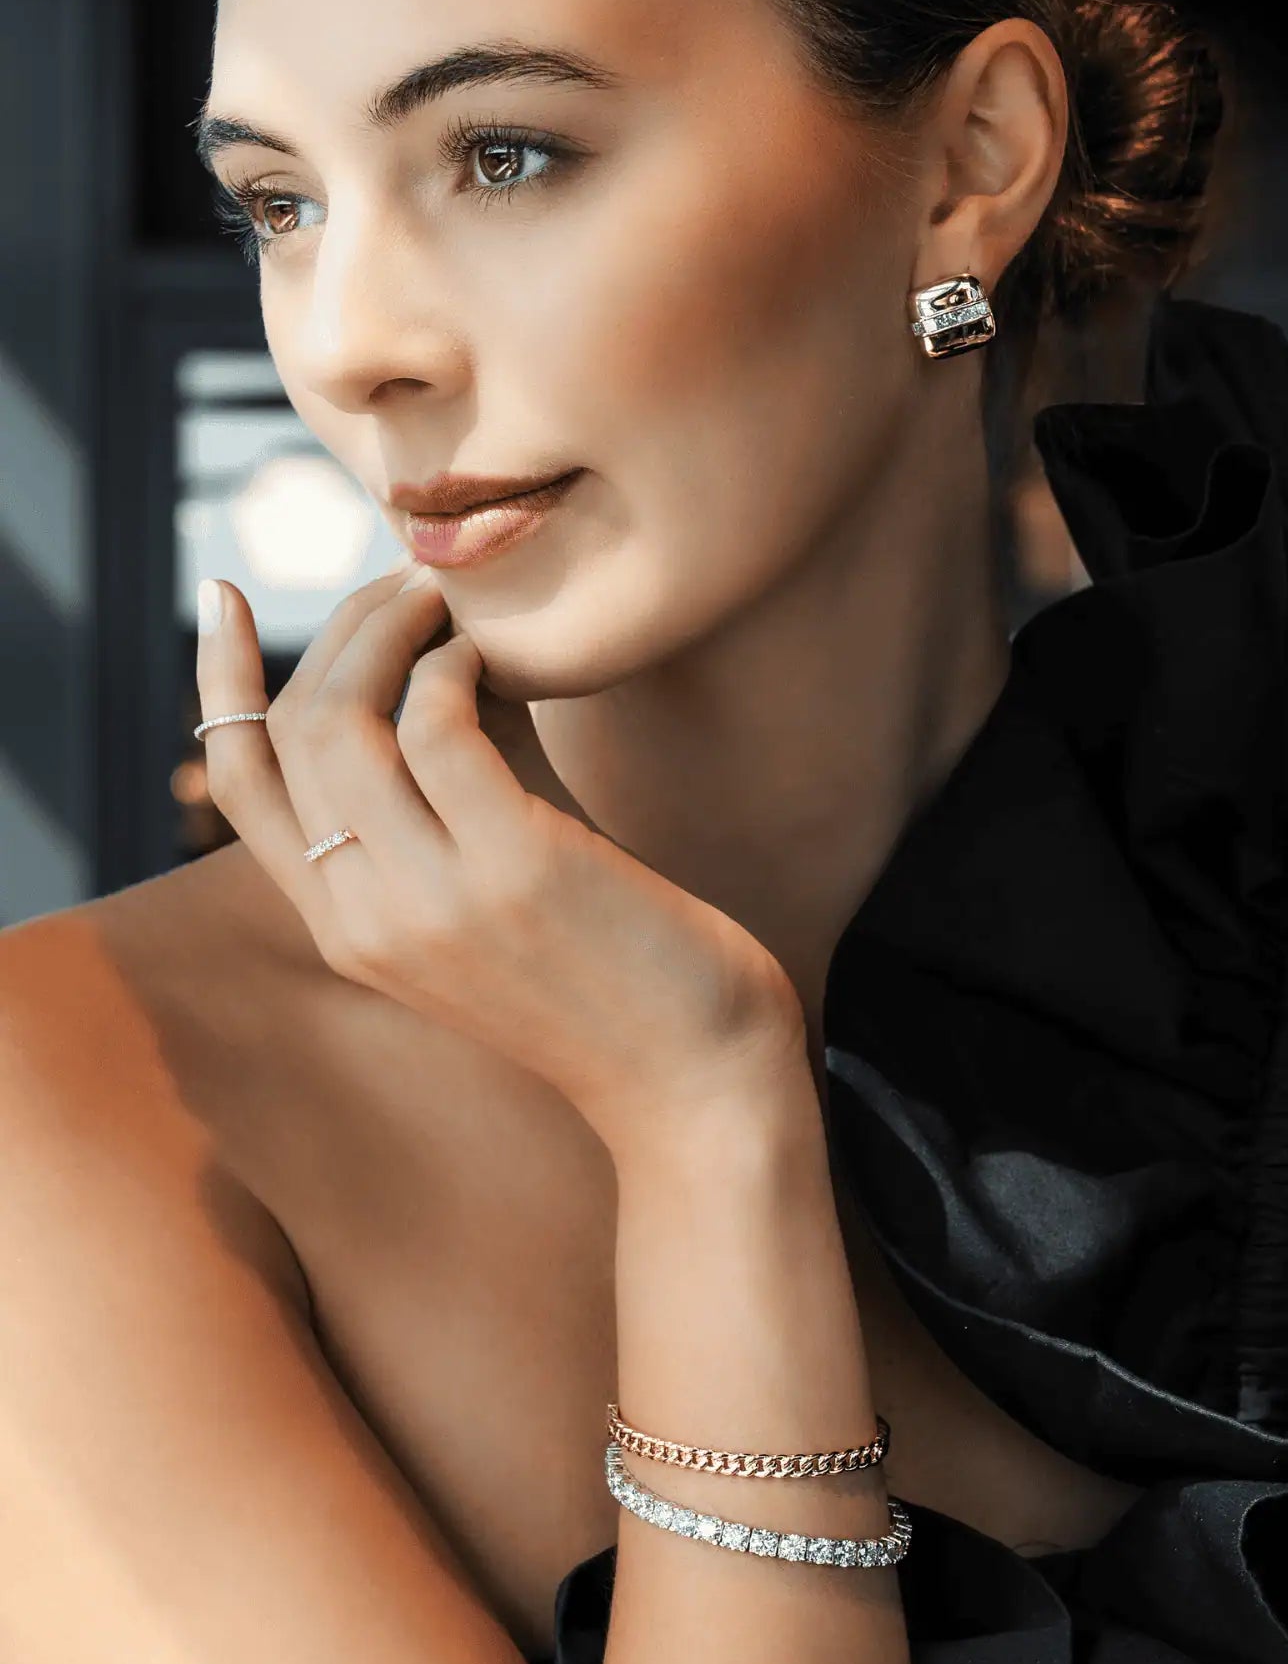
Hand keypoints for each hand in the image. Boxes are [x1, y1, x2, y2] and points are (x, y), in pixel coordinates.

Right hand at [193, 566, 807, 1163]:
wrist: (694, 1077)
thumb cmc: (613, 963)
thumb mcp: (496, 871)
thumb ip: (454, 775)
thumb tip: (439, 646)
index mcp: (346, 926)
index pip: (239, 782)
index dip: (218, 679)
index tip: (222, 596)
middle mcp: (364, 919)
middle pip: (289, 732)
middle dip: (340, 631)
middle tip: (409, 586)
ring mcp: (430, 899)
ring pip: (343, 721)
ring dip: (391, 630)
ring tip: (449, 602)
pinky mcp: (510, 870)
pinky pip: (439, 725)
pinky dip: (456, 665)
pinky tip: (500, 658)